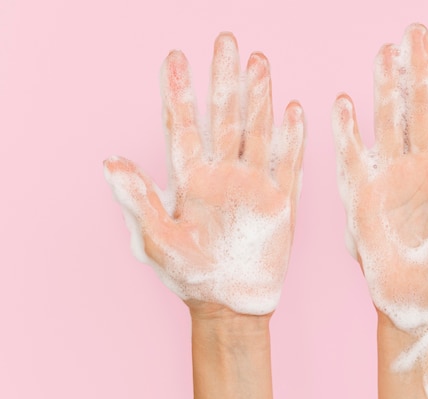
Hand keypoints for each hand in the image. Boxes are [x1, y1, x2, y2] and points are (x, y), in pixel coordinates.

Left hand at [104, 33, 304, 315]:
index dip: (179, 92)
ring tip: (259, 62)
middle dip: (224, 79)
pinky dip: (292, 138)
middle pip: (223, 117)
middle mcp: (222, 174)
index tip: (175, 57)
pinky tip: (293, 110)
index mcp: (190, 179)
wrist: (229, 304)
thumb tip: (110, 161)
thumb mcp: (155, 241)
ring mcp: (252, 184)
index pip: (183, 125)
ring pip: (257, 131)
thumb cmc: (188, 277)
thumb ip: (136, 200)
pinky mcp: (280, 201)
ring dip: (259, 97)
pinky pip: (288, 163)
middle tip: (226, 41)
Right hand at [332, 23, 427, 367]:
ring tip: (385, 51)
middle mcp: (424, 165)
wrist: (416, 299)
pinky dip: (347, 130)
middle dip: (422, 67)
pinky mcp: (364, 193)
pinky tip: (343, 102)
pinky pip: (353, 154)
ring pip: (389, 119)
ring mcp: (392, 176)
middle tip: (418, 30)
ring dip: (386, 86)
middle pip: (424, 105)